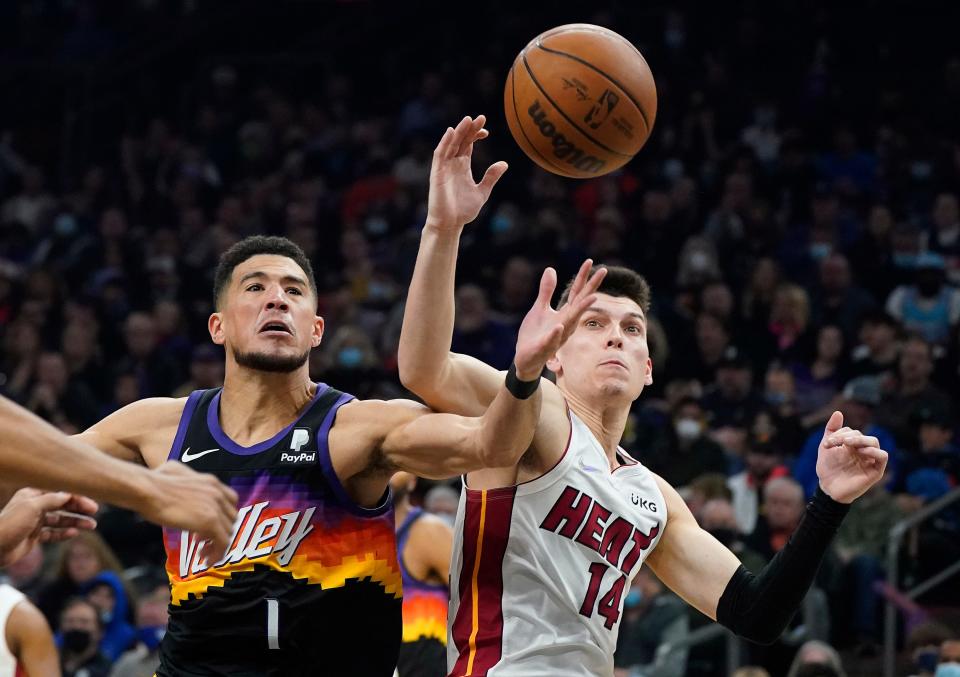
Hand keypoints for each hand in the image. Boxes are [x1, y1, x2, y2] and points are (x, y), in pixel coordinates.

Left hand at [0, 489, 97, 566]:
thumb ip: (52, 499)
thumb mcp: (32, 507)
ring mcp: (34, 522)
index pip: (59, 493)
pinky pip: (53, 533)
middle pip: (62, 505)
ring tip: (91, 526)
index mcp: (32, 495)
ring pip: (60, 520)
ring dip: (75, 522)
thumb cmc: (9, 525)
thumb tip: (68, 494)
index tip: (90, 503)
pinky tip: (74, 533)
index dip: (76, 497)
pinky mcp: (34, 537)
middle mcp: (34, 507)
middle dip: (79, 509)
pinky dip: (64, 533)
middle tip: (94, 512)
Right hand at [138, 462, 238, 560]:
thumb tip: (180, 477)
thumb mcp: (176, 471)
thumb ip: (186, 477)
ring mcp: (216, 507)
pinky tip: (205, 560)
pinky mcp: (210, 522)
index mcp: (212, 481)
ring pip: (228, 531)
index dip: (221, 515)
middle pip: (231, 518)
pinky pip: (223, 543)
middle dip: (218, 529)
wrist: (148, 490)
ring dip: (216, 543)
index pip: (231, 501)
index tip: (207, 524)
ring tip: (202, 550)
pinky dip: (217, 554)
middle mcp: (218, 493)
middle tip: (200, 537)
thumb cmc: (153, 482)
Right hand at [426, 115, 507, 230]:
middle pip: (461, 140)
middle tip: (481, 118)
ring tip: (468, 119)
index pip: (469, 144)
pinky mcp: (437, 173)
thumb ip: (491, 177)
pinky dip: (445, 142)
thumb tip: (504, 163)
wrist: (450, 224)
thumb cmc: (463, 211)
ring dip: (459, 131)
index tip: (486, 131)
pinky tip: (451, 132)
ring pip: (451, 144)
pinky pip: (440, 154)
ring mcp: (444, 167)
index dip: (476, 135)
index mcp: (463, 166)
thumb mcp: (482, 192)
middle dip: (470, 129)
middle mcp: (453, 163)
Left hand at [514, 260, 607, 379]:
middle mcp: (566, 323)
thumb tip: (551, 269)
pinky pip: (551, 340)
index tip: (590, 261)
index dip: (583, 277)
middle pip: (581, 302)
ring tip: (593, 296)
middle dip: (592, 287)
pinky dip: (555, 333)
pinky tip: (558, 324)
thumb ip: (546, 291)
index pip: (577, 293)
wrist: (526, 358)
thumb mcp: (540, 308)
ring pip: (572, 321)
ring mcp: (557, 335)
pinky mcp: (544, 347)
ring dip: (582, 309)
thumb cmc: (536, 334)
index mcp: (565, 313)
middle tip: (603, 271)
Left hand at [816, 411, 887, 503]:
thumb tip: (838, 412)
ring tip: (847, 443)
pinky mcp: (876, 471)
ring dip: (860, 440)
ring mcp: (870, 460)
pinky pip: (882, 456)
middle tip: (837, 442)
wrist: (828, 488)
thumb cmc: (828, 469)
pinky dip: (874, 451)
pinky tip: (860, 451)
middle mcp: (863, 451)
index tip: (826, 444)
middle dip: (849, 436)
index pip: (852, 432)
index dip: (839, 434)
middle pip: (863, 436)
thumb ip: (832, 430)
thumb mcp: (826, 446)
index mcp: (852, 445)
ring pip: (874, 442)